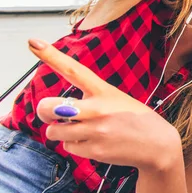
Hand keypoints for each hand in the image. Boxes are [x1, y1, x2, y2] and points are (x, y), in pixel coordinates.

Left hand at [29, 39, 181, 171]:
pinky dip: (76, 146)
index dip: (51, 55)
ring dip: (61, 132)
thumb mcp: (117, 99)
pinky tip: (94, 142)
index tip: (33, 42)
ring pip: (53, 131)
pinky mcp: (94, 150)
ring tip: (83, 130)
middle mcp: (96, 109)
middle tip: (53, 114)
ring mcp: (94, 130)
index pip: (73, 70)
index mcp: (103, 91)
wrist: (158, 144)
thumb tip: (58, 111)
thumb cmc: (135, 119)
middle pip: (48, 107)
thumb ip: (90, 100)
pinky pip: (68, 148)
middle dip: (44, 111)